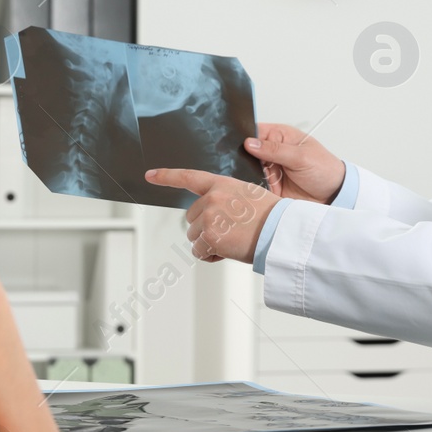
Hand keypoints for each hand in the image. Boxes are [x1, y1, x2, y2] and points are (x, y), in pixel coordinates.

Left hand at [143, 167, 278, 263]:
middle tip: (230, 232)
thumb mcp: (248, 196)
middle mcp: (211, 198)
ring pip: (194, 237)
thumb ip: (226, 198)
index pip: (188, 177)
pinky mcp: (209, 237)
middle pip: (191, 218)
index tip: (149, 175)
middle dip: (205, 228)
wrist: (281, 232)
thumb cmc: (271, 217)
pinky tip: (228, 251)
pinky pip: (199, 252)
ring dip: (208, 243)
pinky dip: (210, 256)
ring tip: (233, 241)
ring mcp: (209, 217)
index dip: (166, 176)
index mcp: (221, 184)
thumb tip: (211, 212)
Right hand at [243, 123, 345, 204]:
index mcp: (281, 136)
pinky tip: (255, 189)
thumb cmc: (325, 170)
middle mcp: (273, 152)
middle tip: (246, 165)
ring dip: (248, 174)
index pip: (255, 132)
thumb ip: (274, 150)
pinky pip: (255, 185)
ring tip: (253, 179)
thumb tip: (250, 143)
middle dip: (243, 159)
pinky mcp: (270, 186)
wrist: (334, 195)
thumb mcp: (300, 157)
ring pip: (248, 170)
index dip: (244, 137)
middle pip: (248, 152)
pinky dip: (252, 188)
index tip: (237, 146)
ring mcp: (270, 169)